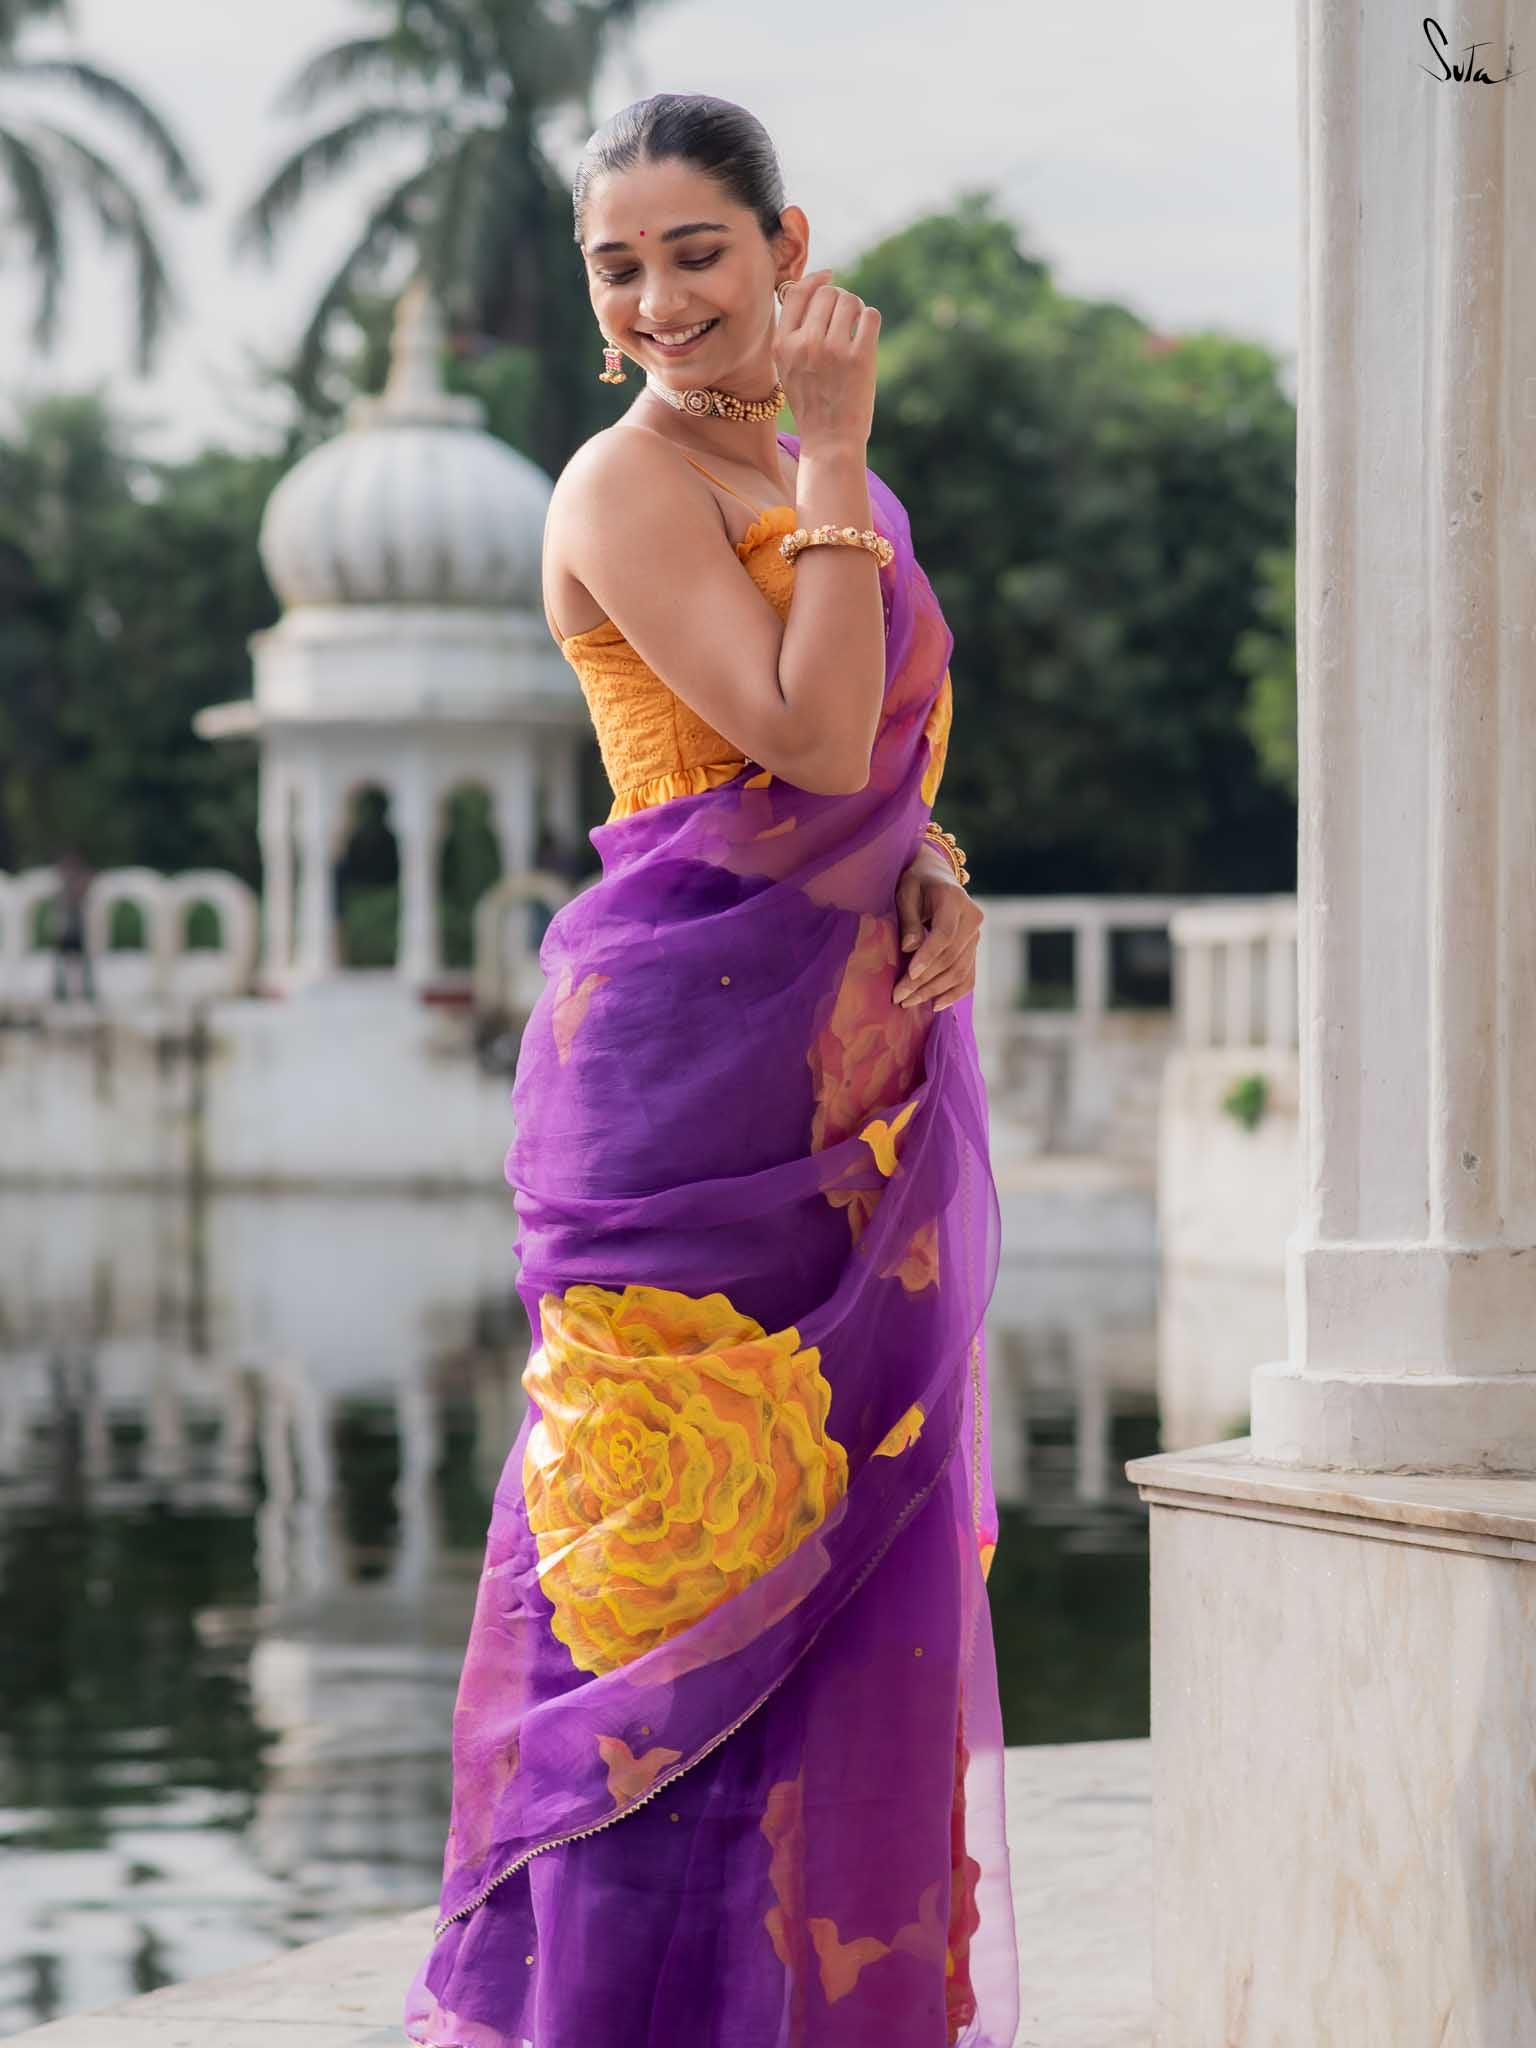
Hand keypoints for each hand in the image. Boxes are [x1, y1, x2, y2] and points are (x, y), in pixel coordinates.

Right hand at [775, 266, 879, 450]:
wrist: (830, 441)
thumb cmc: (811, 403)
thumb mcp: (787, 369)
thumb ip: (793, 334)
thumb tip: (813, 289)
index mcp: (783, 345)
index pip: (797, 293)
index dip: (815, 279)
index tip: (829, 276)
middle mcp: (805, 344)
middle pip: (827, 293)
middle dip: (839, 299)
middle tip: (845, 317)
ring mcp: (833, 350)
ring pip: (849, 300)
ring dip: (856, 307)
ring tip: (856, 326)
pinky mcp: (860, 358)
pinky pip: (870, 316)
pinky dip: (870, 319)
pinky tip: (866, 334)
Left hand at [891, 842, 981, 1012]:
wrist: (937, 876)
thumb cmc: (915, 882)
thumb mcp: (905, 892)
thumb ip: (909, 919)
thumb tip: (909, 948)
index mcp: (954, 899)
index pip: (944, 934)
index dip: (928, 957)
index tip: (909, 975)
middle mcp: (972, 918)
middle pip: (951, 957)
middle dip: (924, 980)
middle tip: (899, 996)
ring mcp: (976, 935)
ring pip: (960, 971)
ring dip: (934, 990)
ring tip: (909, 1002)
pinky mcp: (973, 948)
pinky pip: (969, 976)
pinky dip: (954, 993)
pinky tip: (936, 1005)